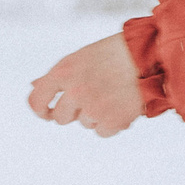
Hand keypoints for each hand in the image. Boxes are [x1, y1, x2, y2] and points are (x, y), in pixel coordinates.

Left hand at [27, 32, 146, 137]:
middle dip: (74, 112)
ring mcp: (93, 108)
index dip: (40, 110)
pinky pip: (101, 131)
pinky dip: (111, 123)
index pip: (37, 99)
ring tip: (114, 94)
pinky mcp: (111, 121)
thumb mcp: (81, 57)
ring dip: (96, 114)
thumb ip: (58, 75)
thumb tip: (34, 86)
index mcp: (63, 72)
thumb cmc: (115, 53)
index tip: (47, 113)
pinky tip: (122, 105)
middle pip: (61, 118)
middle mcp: (75, 91)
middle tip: (92, 99)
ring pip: (85, 123)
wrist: (150, 57)